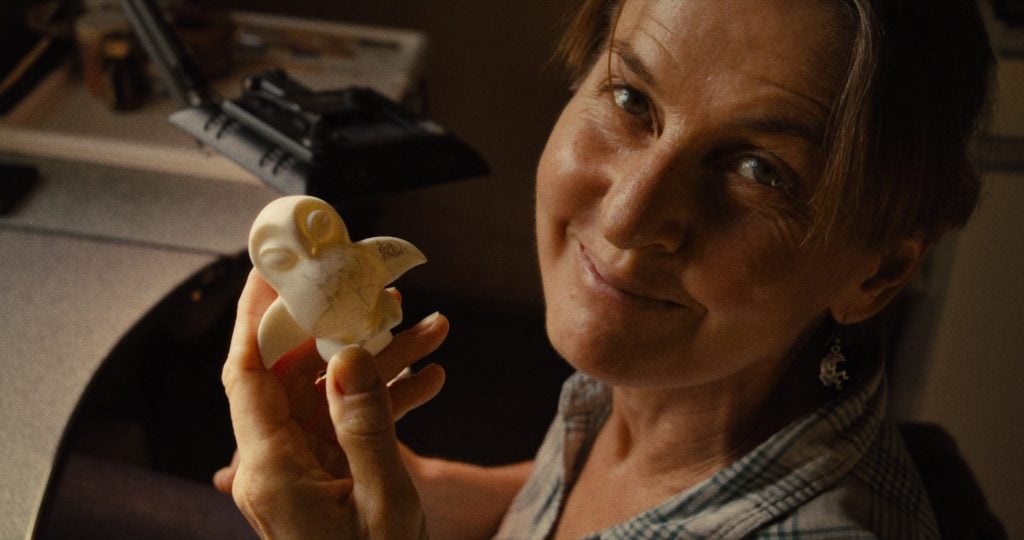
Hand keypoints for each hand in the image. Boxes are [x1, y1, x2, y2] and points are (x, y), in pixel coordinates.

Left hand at [217, 270, 446, 538]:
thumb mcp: (383, 503)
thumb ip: (367, 426)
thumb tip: (346, 354)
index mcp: (271, 468)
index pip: (247, 372)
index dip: (255, 314)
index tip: (272, 266)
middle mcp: (272, 463)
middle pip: (291, 372)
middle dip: (335, 324)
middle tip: (371, 284)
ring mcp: (296, 470)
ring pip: (327, 392)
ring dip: (376, 360)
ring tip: (430, 326)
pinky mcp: (320, 477)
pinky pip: (345, 422)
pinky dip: (383, 398)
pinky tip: (430, 379)